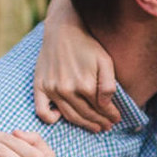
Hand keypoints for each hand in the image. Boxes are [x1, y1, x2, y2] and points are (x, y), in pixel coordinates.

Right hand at [34, 0, 120, 132]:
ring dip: (84, 124)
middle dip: (100, 122)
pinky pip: (42, 112)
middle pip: (87, 115)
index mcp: (85, 85)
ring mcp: (52, 89)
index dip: (111, 115)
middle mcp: (67, 90)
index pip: (101, 108)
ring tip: (94, 127)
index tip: (116, 119)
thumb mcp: (105, 61)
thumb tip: (106, 105)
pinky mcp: (40, 87)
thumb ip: (108, 85)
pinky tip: (61, 117)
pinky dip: (51, 118)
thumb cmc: (87, 44)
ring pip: (70, 116)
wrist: (63, 29)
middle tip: (107, 127)